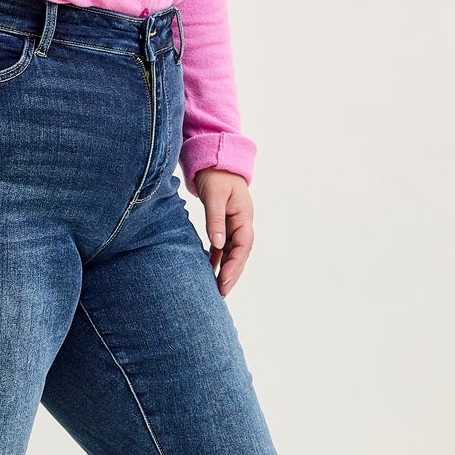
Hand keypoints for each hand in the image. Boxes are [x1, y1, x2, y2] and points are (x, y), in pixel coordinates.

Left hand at [196, 168, 253, 295]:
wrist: (215, 160)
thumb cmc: (217, 176)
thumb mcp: (215, 197)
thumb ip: (216, 220)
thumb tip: (218, 244)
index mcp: (244, 217)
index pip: (243, 247)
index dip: (234, 266)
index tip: (224, 281)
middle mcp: (242, 223)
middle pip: (240, 254)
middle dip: (232, 274)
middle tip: (221, 293)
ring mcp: (234, 225)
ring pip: (232, 252)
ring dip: (225, 269)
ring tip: (217, 289)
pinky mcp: (224, 224)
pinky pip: (223, 246)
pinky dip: (217, 258)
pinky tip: (209, 270)